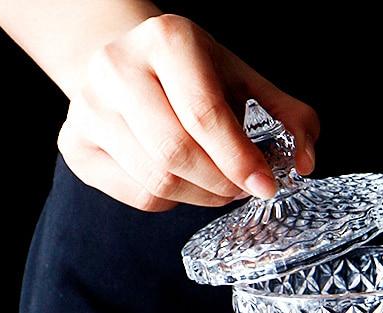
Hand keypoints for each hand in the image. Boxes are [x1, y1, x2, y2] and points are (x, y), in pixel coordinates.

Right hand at [58, 14, 318, 210]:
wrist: (129, 67)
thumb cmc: (196, 78)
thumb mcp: (245, 83)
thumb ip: (288, 117)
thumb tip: (306, 162)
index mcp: (167, 40)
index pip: (205, 115)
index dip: (240, 160)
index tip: (266, 186)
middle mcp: (116, 66)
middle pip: (176, 153)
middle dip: (221, 183)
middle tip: (242, 189)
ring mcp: (87, 107)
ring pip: (157, 180)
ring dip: (201, 197)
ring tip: (218, 186)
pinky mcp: (75, 145)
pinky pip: (137, 195)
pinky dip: (171, 201)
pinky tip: (182, 182)